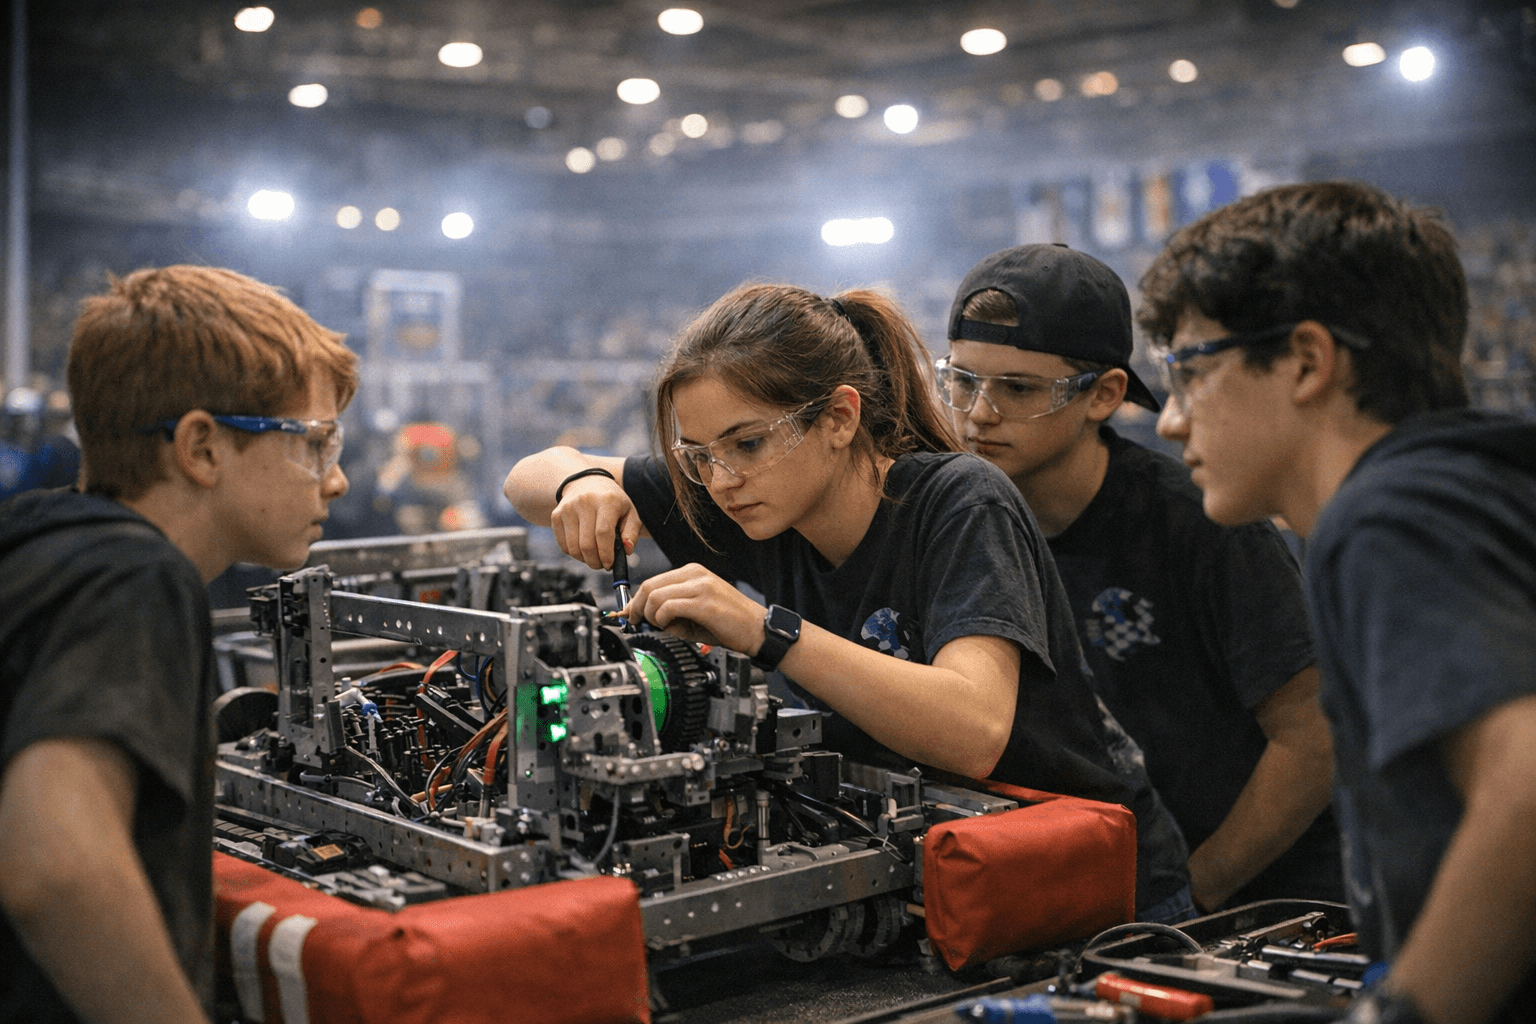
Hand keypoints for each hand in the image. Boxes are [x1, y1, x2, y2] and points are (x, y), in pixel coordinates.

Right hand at [550, 475, 641, 569]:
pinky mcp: (556, 515)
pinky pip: (563, 545)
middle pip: (587, 544)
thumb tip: (626, 551)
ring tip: (593, 557)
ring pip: (573, 547)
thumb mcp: (629, 511)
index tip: (609, 564)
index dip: (606, 554)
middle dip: (595, 561)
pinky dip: (573, 553)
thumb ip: (632, 532)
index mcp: (607, 500)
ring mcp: (568, 508)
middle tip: (601, 565)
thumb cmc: (612, 501)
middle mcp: (585, 502)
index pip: (603, 533)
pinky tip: (582, 548)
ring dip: (584, 559)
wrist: (587, 481)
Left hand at [624, 563, 765, 653]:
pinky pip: (668, 607)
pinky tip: (672, 627)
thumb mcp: (694, 611)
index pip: (653, 581)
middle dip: (637, 608)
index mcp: (692, 572)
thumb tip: (644, 616)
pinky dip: (663, 620)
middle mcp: (695, 574)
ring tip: (664, 627)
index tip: (627, 614)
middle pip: (649, 585)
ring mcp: (699, 586)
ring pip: (655, 596)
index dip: (635, 600)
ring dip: (651, 616)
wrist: (757, 630)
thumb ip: (670, 609)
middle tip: (637, 623)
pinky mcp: (703, 601)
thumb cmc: (728, 623)